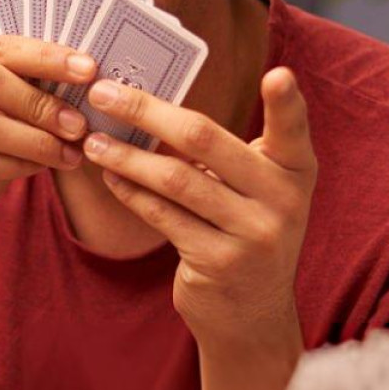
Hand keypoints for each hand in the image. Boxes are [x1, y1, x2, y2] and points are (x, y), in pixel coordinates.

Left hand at [80, 66, 313, 363]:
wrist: (252, 315)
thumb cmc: (245, 231)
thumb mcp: (257, 191)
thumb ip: (227, 153)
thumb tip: (149, 104)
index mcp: (296, 170)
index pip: (292, 129)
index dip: (287, 102)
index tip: (277, 74)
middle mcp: (283, 200)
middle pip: (205, 140)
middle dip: (148, 110)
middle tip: (104, 92)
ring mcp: (253, 234)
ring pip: (176, 179)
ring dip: (127, 155)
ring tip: (92, 140)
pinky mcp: (219, 262)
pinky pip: (164, 216)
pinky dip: (132, 193)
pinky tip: (111, 176)